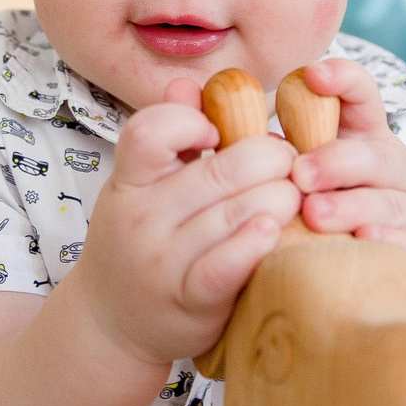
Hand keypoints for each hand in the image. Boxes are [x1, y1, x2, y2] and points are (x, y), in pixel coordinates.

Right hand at [66, 78, 301, 369]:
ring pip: (237, 213)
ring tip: (295, 196)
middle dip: (269, 158)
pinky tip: (273, 230)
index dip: (194, 120)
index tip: (219, 132)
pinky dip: (257, 242)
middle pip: (218, 171)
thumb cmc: (140, 240)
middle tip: (289, 162)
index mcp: (129, 181)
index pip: (152, 130)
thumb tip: (191, 84)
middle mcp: (141, 219)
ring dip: (280, 198)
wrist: (111, 322)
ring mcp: (163, 261)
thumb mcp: (141, 186)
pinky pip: (230, 264)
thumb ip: (169, 136)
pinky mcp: (190, 300)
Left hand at [289, 58, 405, 260]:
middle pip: (373, 156)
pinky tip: (362, 240)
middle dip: (335, 162)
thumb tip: (248, 146)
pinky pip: (404, 244)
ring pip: (385, 204)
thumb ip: (288, 154)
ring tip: (313, 214)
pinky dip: (383, 242)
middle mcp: (395, 167)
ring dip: (349, 207)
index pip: (362, 95)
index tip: (313, 74)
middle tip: (300, 173)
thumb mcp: (317, 172)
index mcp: (368, 137)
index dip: (343, 79)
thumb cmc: (335, 206)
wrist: (383, 260)